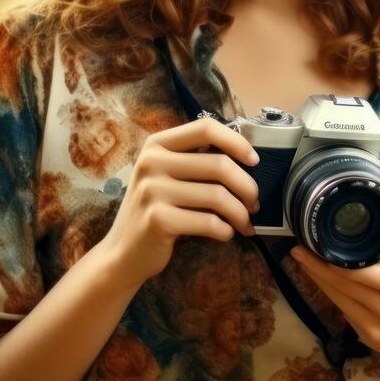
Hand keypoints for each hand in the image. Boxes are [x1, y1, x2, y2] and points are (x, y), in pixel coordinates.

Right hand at [99, 117, 260, 288]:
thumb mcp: (168, 177)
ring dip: (240, 213)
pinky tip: (226, 234)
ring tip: (245, 223)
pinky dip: (225, 230)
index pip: (205, 128)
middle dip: (247, 187)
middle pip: (219, 164)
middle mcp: (151, 162)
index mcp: (157, 144)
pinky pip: (208, 222)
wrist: (124, 252)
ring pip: (218, 196)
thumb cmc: (157, 211)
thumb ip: (197, 162)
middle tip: (255, 204)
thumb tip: (248, 159)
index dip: (237, 142)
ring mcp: (152, 190)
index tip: (255, 161)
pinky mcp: (158, 219)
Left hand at [289, 224, 379, 379]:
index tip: (312, 241)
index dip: (330, 258)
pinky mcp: (372, 342)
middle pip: (341, 286)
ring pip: (338, 301)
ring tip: (303, 261)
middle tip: (297, 248)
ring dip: (318, 282)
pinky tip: (324, 282)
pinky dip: (334, 297)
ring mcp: (377, 331)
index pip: (358, 272)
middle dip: (315, 267)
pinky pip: (346, 314)